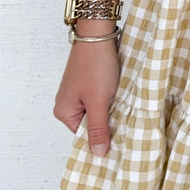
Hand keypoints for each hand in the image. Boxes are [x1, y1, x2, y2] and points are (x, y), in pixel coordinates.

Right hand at [53, 41, 120, 155]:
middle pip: (92, 124)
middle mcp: (67, 104)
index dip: (102, 138)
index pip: (84, 136)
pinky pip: (100, 99)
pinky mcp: (88, 83)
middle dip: (107, 122)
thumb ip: (98, 128)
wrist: (98, 35)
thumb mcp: (98, 101)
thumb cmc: (95, 67)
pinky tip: (120, 96)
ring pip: (98, 111)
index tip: (120, 141)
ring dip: (110, 109)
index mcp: (64, 112)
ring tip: (123, 106)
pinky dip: (111, 99)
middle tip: (125, 122)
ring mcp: (78, 93)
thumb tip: (97, 154)